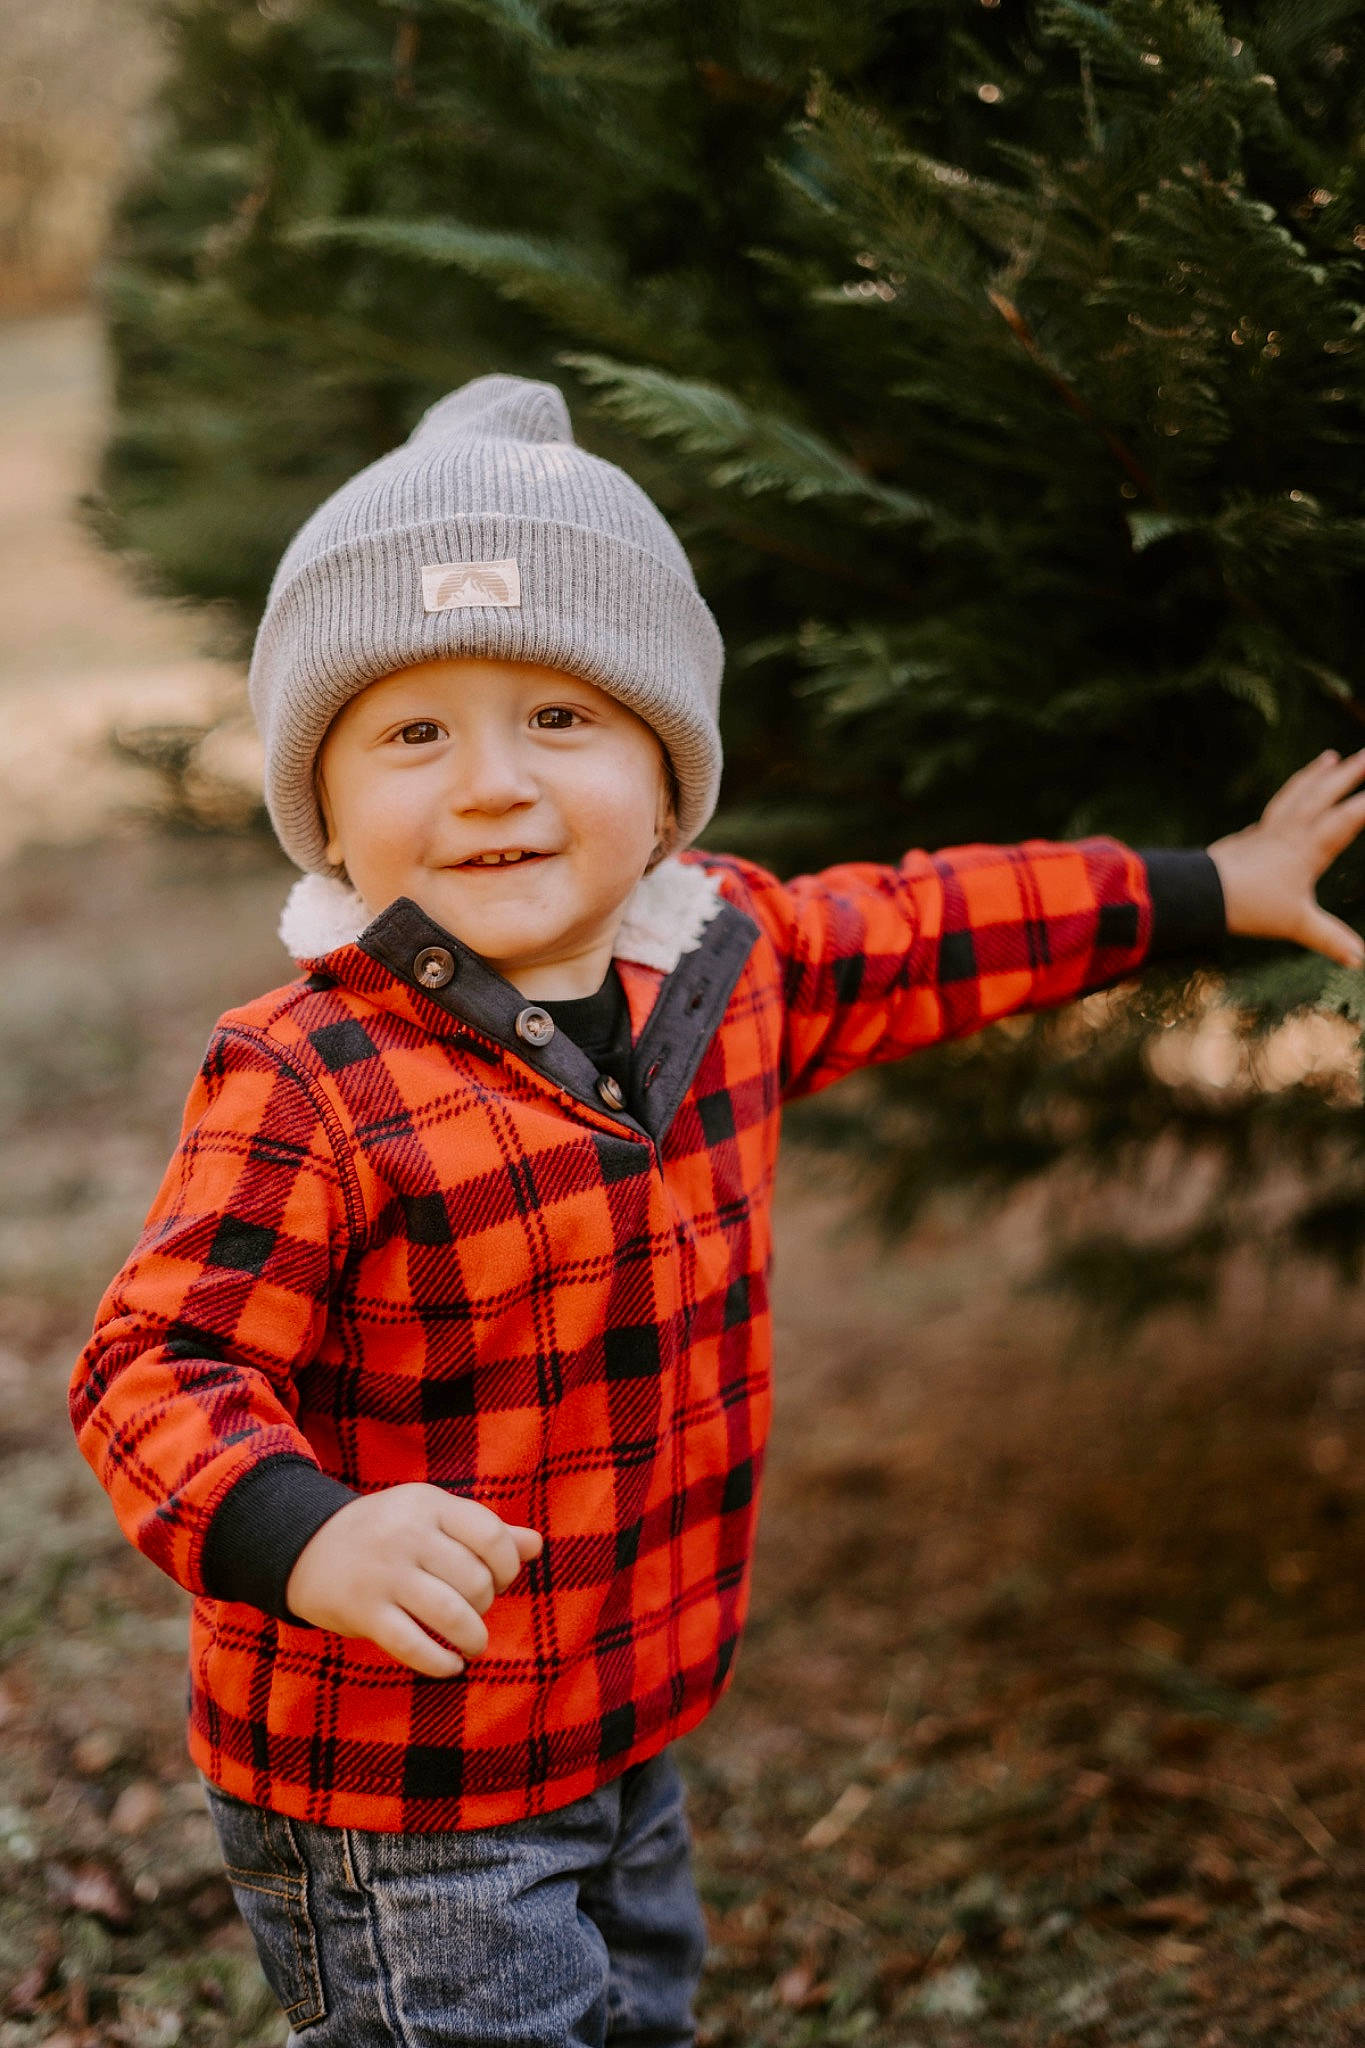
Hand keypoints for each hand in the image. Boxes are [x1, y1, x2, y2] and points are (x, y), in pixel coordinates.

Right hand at [284, 1483, 542, 1677]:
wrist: (306, 1547)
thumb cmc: (387, 1533)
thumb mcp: (431, 1516)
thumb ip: (484, 1530)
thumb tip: (536, 1546)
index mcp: (428, 1504)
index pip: (491, 1535)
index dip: (508, 1566)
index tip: (501, 1580)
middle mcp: (407, 1535)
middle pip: (475, 1580)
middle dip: (485, 1603)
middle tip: (474, 1608)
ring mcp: (384, 1574)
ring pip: (452, 1615)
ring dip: (473, 1638)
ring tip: (473, 1644)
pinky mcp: (364, 1613)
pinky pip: (414, 1646)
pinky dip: (441, 1663)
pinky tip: (451, 1665)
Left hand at [1207, 747, 1364, 968]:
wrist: (1202, 893)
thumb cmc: (1250, 907)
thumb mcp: (1297, 925)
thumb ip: (1330, 939)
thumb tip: (1360, 960)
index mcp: (1308, 849)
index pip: (1347, 820)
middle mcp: (1291, 831)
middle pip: (1323, 794)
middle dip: (1350, 773)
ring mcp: (1269, 830)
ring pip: (1297, 793)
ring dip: (1316, 774)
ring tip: (1330, 758)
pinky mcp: (1251, 835)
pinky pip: (1276, 806)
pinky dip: (1289, 794)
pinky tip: (1291, 794)